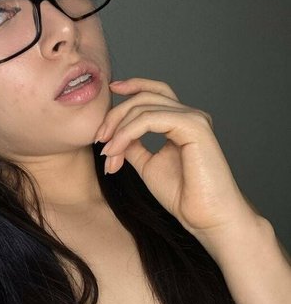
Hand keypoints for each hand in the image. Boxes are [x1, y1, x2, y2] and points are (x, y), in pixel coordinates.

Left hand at [95, 77, 258, 243]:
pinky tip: (117, 149)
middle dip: (116, 114)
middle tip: (99, 139)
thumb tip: (113, 135)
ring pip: (145, 107)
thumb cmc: (182, 195)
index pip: (156, 93)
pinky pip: (150, 119)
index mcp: (182, 122)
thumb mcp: (147, 164)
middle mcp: (190, 116)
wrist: (204, 217)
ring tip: (107, 151)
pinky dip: (128, 133)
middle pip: (145, 97)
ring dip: (118, 127)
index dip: (133, 86)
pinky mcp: (193, 127)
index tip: (111, 91)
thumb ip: (133, 146)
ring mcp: (193, 119)